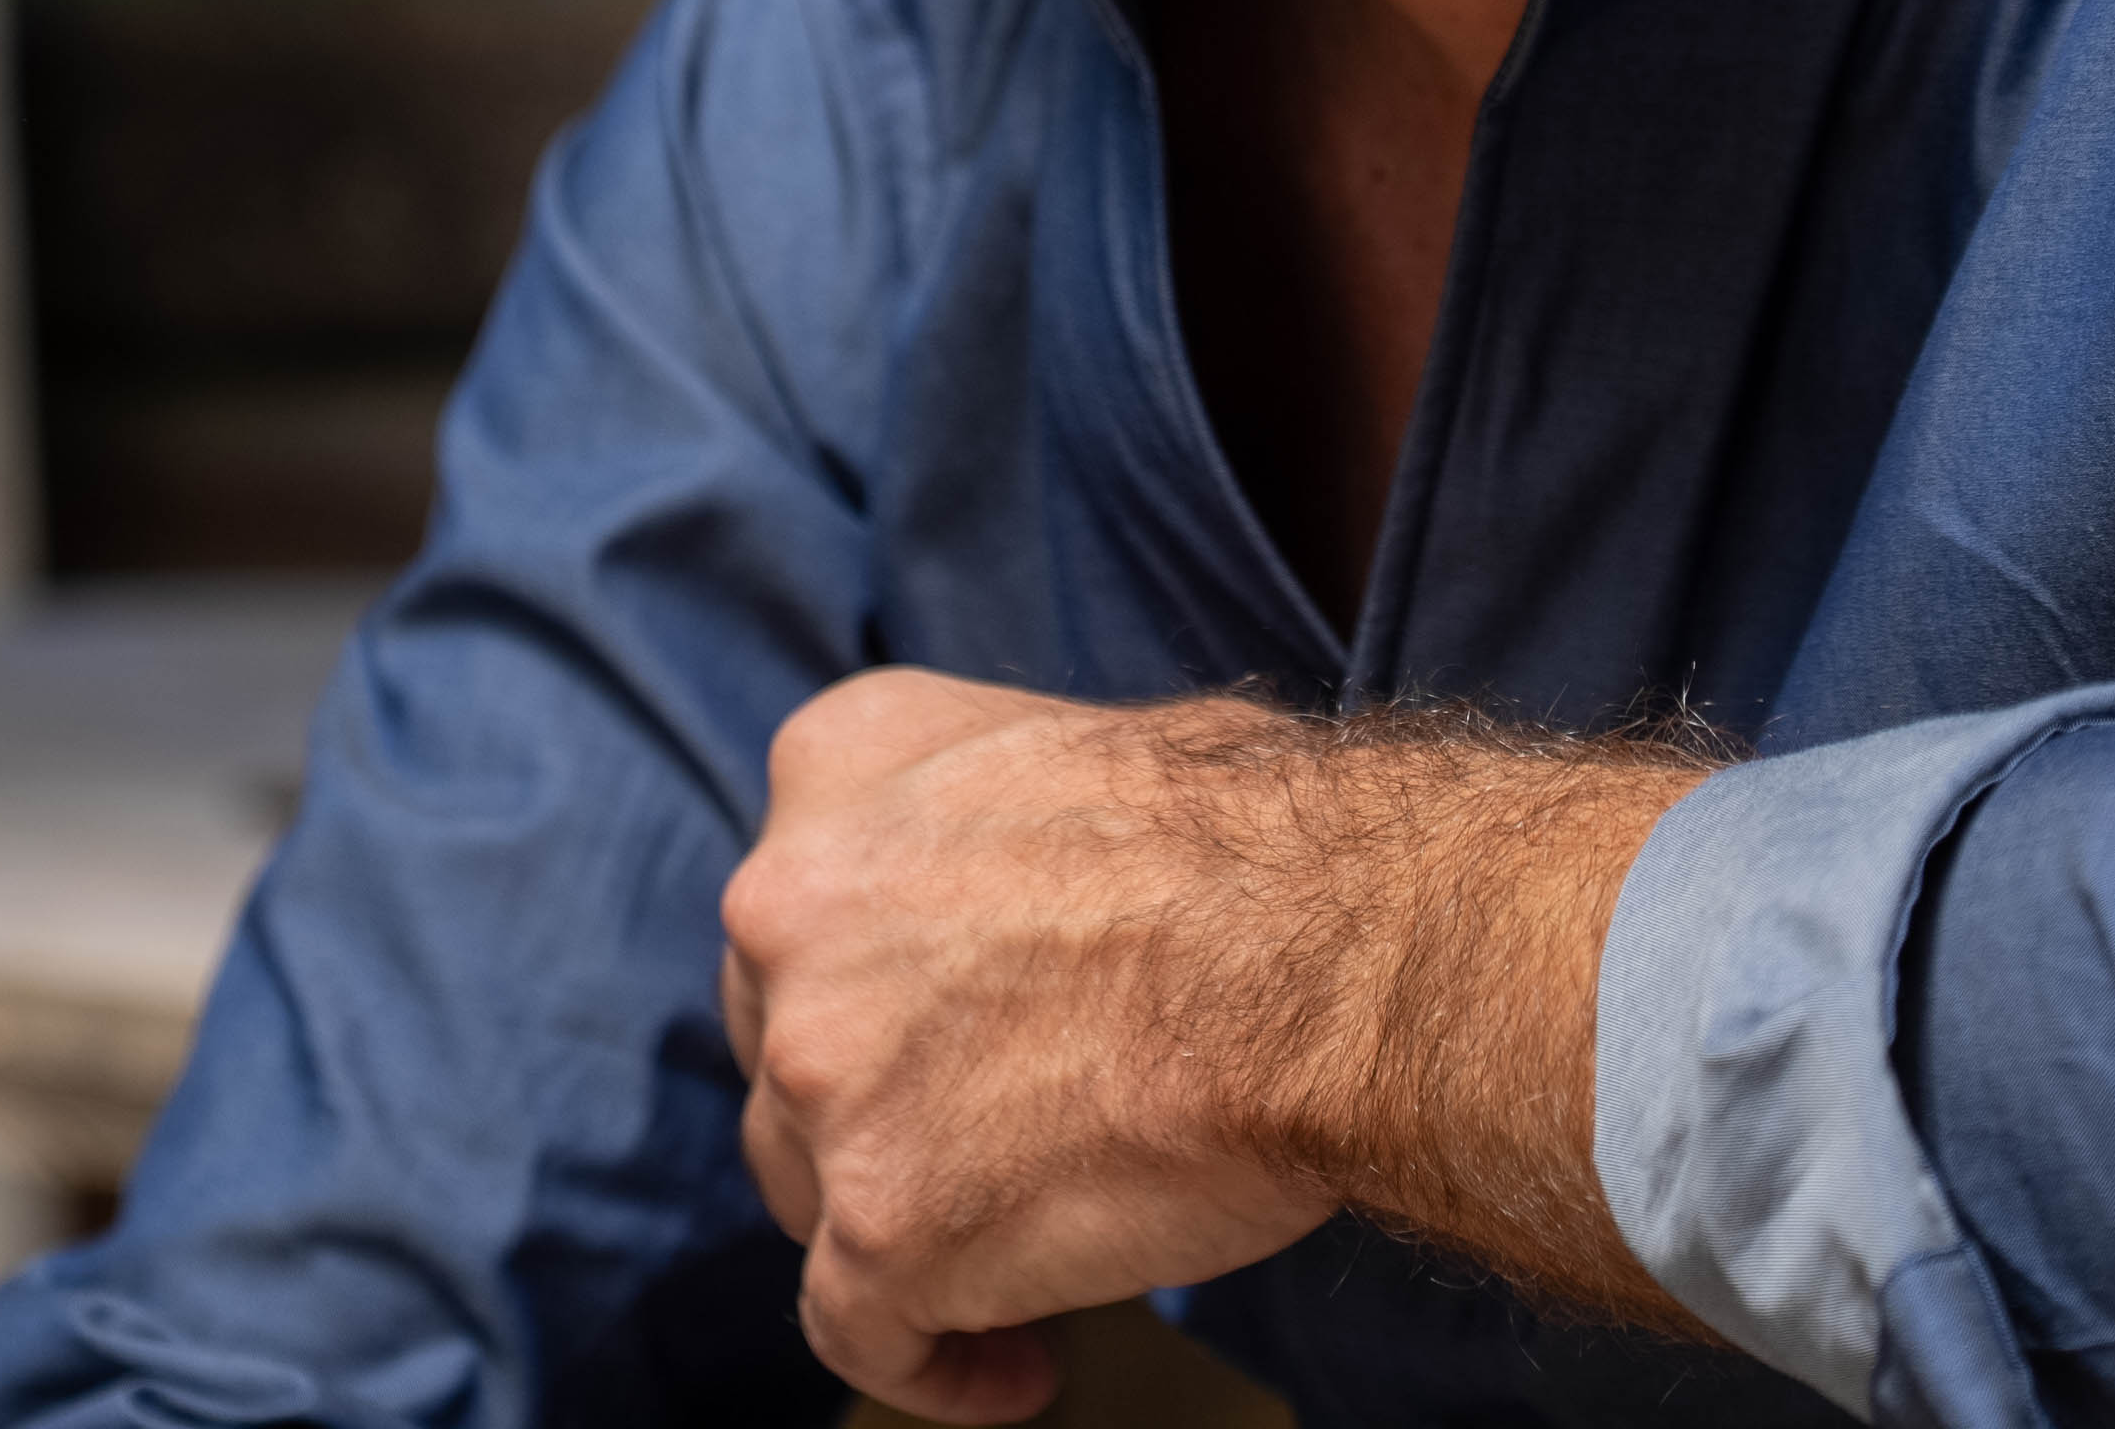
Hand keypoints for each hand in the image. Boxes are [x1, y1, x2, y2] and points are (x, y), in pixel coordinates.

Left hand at [721, 672, 1335, 1419]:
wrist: (1326, 956)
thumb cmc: (1264, 847)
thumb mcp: (1083, 747)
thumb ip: (994, 820)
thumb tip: (1042, 889)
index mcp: (840, 767)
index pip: (807, 900)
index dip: (873, 984)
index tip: (944, 1037)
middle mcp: (790, 911)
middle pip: (788, 1045)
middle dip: (870, 1099)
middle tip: (990, 1139)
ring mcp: (825, 1075)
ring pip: (808, 1184)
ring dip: (899, 1221)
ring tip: (1022, 1254)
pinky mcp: (879, 1224)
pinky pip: (858, 1332)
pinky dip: (932, 1366)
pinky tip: (1018, 1371)